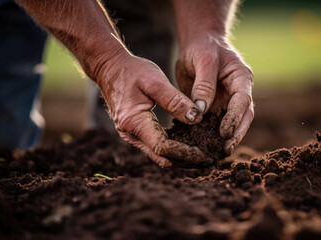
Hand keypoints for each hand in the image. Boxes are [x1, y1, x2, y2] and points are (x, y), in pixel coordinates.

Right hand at [95, 50, 212, 167]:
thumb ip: (176, 101)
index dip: (186, 153)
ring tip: (204, 153)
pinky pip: (156, 146)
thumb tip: (196, 119)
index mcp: (134, 122)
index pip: (163, 147)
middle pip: (162, 157)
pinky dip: (174, 148)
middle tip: (210, 158)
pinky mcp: (135, 132)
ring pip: (159, 155)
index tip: (206, 152)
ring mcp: (131, 135)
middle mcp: (130, 134)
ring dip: (181, 157)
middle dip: (187, 161)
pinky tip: (190, 144)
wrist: (109, 67)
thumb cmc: (132, 71)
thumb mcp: (156, 81)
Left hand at [176, 32, 253, 154]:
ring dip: (227, 138)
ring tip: (216, 154)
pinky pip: (218, 123)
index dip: (235, 118)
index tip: (224, 133)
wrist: (198, 44)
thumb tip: (201, 110)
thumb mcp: (203, 60)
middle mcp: (239, 92)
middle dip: (235, 134)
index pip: (243, 101)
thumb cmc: (202, 48)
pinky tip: (206, 146)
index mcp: (241, 78)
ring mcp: (229, 101)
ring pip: (233, 123)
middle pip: (244, 117)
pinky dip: (213, 135)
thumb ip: (204, 83)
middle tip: (223, 150)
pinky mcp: (217, 107)